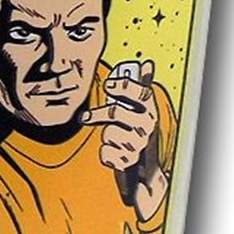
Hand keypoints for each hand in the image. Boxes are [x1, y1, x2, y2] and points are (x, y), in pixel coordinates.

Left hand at [80, 60, 167, 220]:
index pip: (139, 92)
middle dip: (97, 115)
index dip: (123, 86)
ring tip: (113, 141)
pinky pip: (106, 154)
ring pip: (109, 134)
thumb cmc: (139, 133)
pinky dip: (105, 155)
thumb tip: (148, 62)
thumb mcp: (143, 110)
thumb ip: (142, 87)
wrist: (146, 171)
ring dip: (106, 138)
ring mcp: (138, 145)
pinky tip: (113, 155)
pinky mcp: (128, 163)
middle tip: (84, 118)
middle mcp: (146, 126)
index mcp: (149, 110)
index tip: (108, 85)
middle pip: (115, 113)